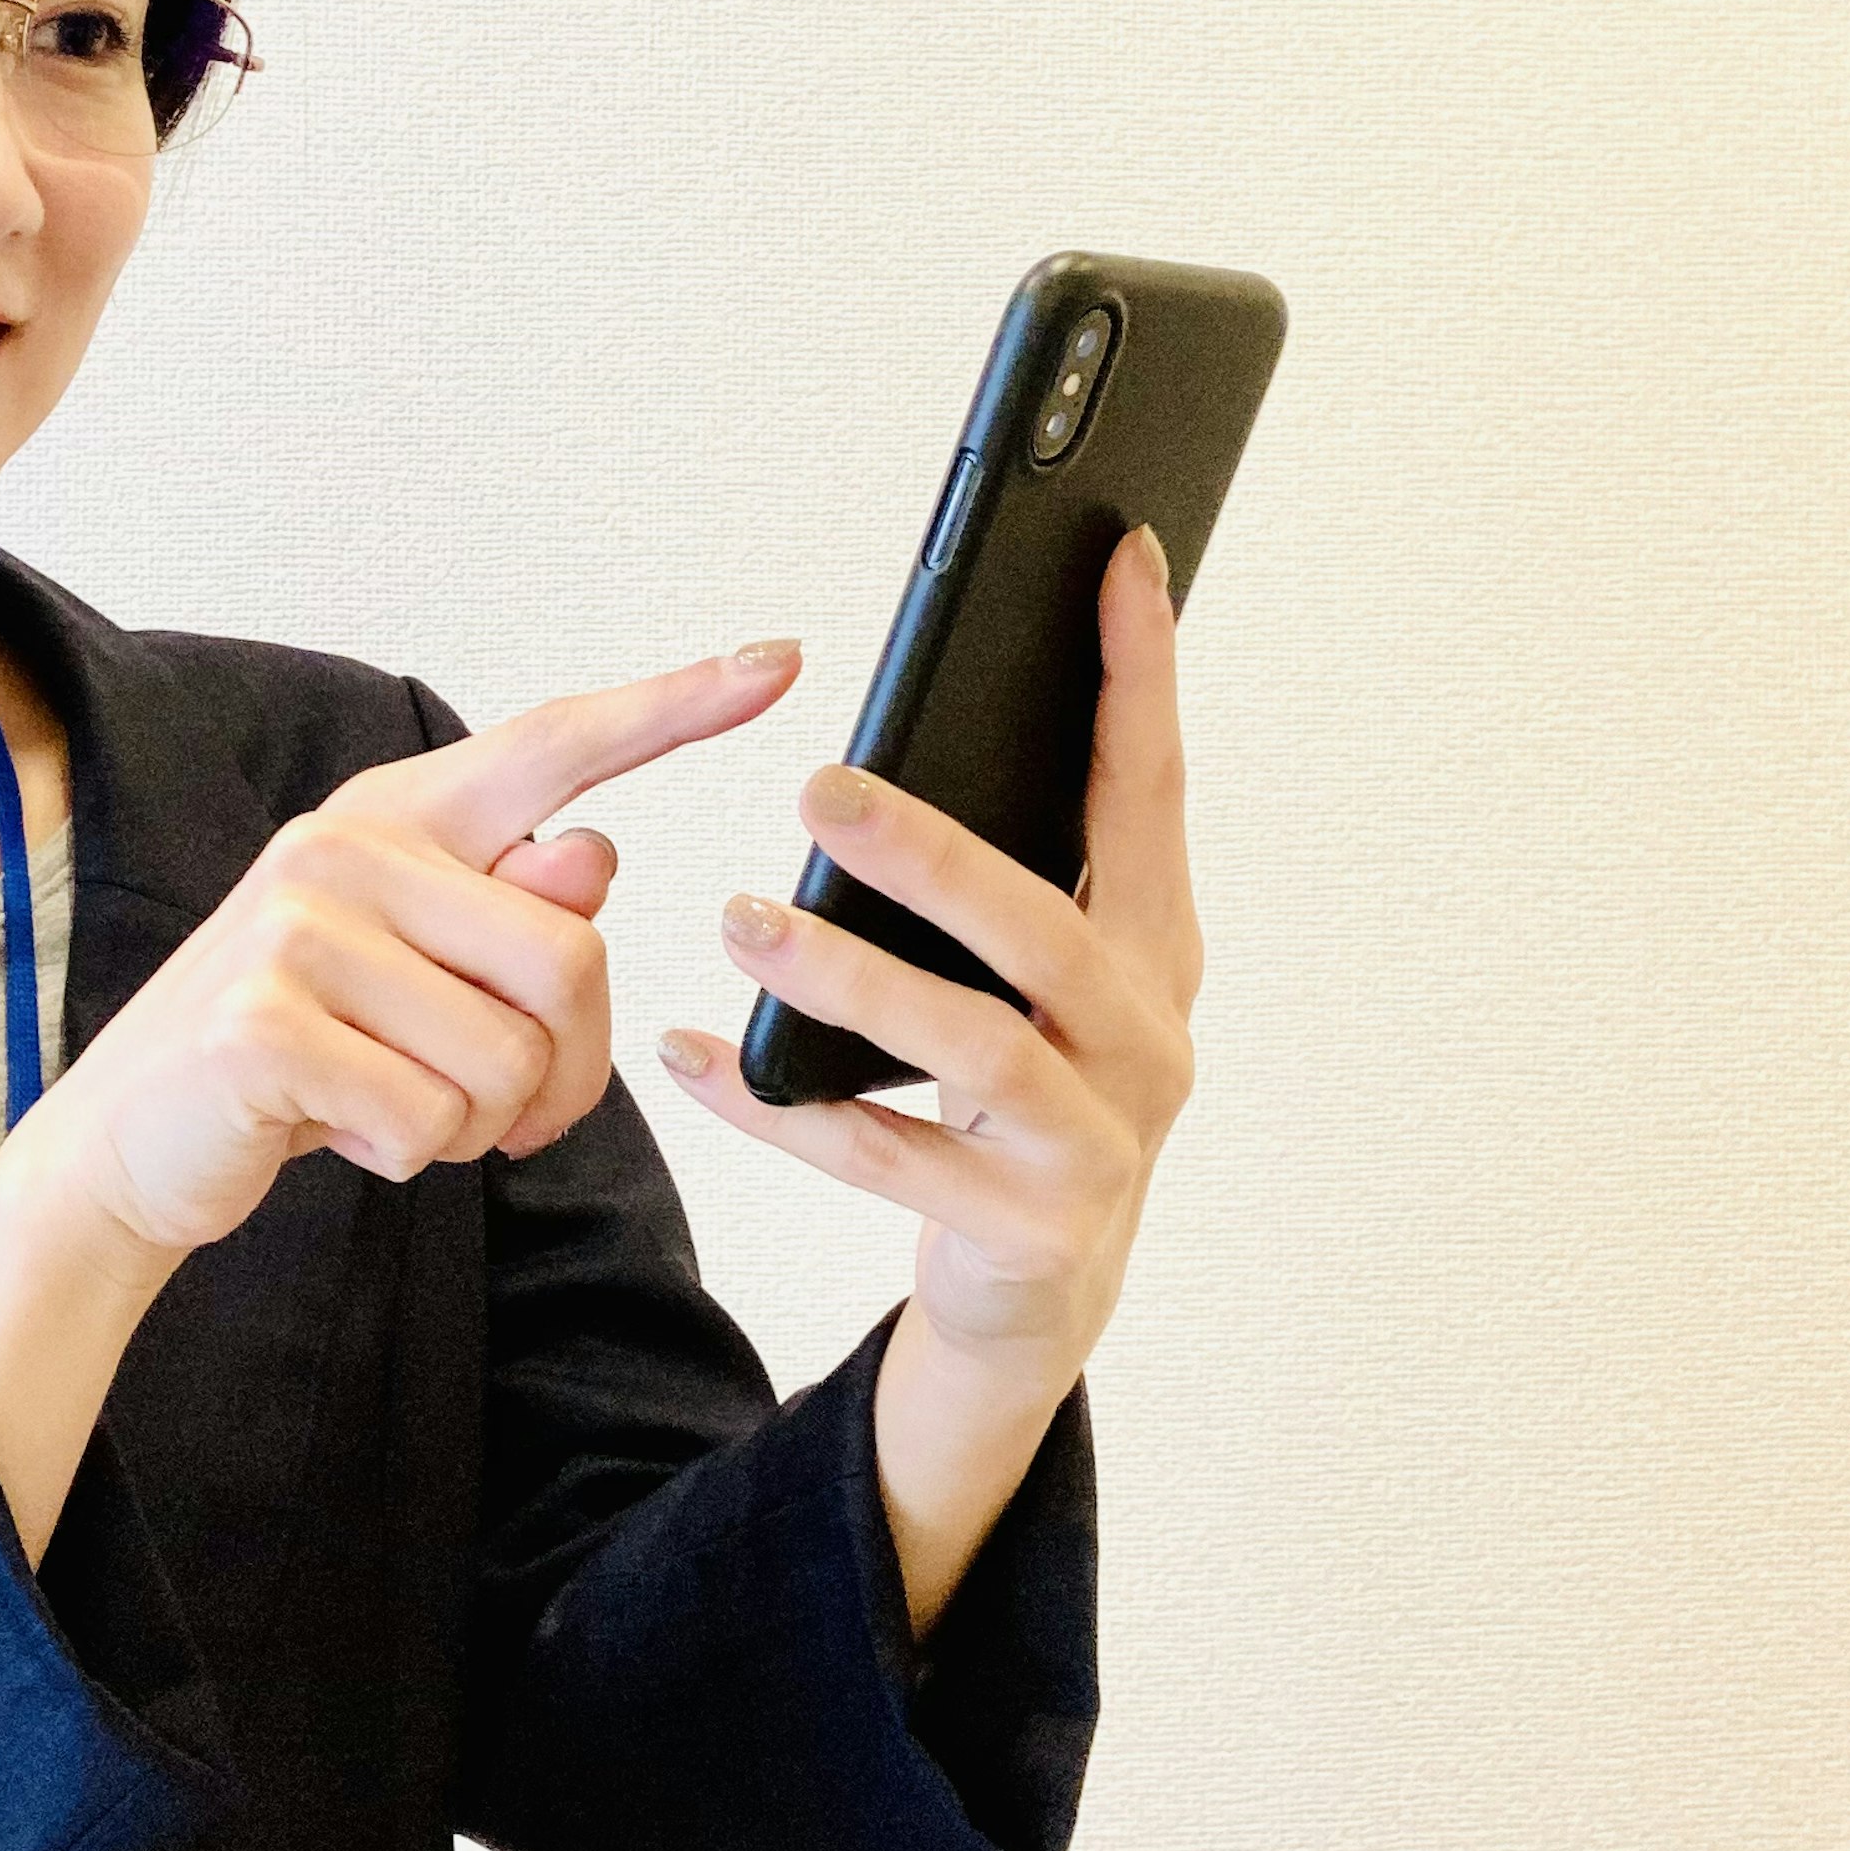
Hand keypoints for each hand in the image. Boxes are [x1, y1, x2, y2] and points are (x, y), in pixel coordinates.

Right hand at [0, 636, 805, 1280]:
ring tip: (391, 1107)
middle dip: (559, 1072)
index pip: (558, 744)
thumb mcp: (421, 979)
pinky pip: (431, 1124)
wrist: (131, 1146)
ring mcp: (298, 929)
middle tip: (484, 1107)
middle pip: (573, 958)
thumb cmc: (305, 1056)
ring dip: (477, 1128)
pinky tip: (336, 1134)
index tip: (779, 658)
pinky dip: (406, 1160)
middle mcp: (347, 847)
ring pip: (511, 1061)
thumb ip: (510, 916)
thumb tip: (592, 853)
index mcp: (399, 817)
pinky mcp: (264, 1025)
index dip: (676, 706)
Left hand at [662, 525, 1201, 1402]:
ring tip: (739, 919)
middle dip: (932, 855)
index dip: (1139, 675)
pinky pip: (880, 1163)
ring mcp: (1094, 1146)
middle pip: (1046, 931)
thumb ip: (1021, 865)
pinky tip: (693, 1056)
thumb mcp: (1046, 978)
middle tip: (817, 787)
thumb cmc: (1026, 1092)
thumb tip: (921, 723)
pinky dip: (780, 1109)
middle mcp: (1147, 1039)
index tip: (1115, 556)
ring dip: (850, 981)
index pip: (1150, 790)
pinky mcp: (1023, 1234)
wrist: (1041, 1293)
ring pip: (971, 1049)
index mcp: (1155, 948)